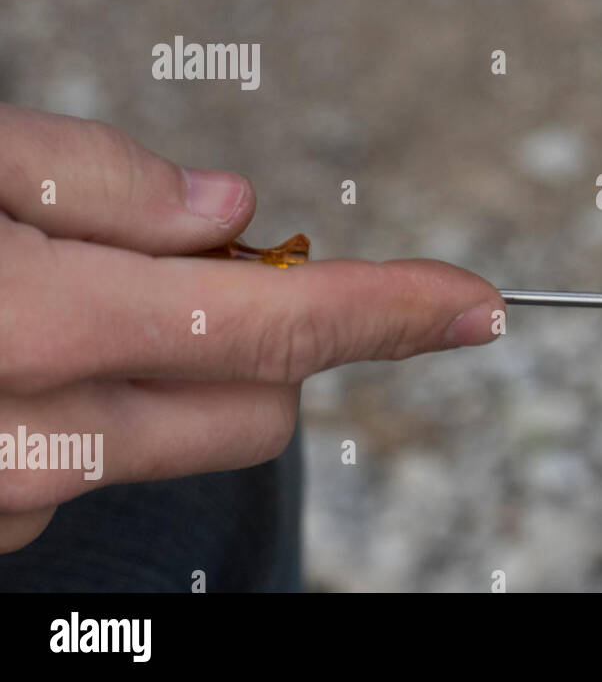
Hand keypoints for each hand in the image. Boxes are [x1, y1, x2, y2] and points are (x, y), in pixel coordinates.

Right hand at [0, 104, 502, 550]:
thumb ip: (96, 179)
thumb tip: (225, 210)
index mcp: (41, 330)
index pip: (279, 326)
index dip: (393, 308)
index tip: (476, 303)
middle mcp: (41, 445)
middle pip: (260, 406)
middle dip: (262, 334)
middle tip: (172, 260)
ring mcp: (12, 503)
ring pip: (180, 442)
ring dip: (167, 370)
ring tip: (53, 298)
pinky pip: (95, 472)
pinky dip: (91, 414)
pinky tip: (15, 358)